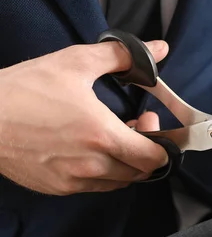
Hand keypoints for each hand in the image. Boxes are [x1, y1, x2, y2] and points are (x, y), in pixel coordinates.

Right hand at [0, 40, 169, 194]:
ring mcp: (74, 180)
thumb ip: (123, 56)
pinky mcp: (57, 187)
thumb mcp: (75, 63)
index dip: (163, 145)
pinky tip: (91, 148)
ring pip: (119, 181)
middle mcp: (91, 164)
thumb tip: (159, 49)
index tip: (152, 125)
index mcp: (102, 136)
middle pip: (140, 172)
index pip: (154, 158)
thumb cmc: (24, 89)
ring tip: (114, 136)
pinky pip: (94, 186)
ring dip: (126, 162)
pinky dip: (103, 172)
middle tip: (136, 126)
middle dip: (146, 150)